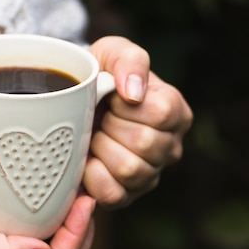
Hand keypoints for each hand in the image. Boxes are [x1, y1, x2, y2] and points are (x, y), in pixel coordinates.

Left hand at [84, 36, 192, 208]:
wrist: (73, 101)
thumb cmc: (100, 76)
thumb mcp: (113, 52)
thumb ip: (129, 60)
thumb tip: (133, 92)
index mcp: (175, 112)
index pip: (161, 112)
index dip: (126, 104)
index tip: (111, 96)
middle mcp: (170, 147)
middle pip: (144, 143)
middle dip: (110, 126)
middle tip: (98, 117)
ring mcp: (150, 174)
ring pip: (129, 170)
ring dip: (100, 149)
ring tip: (93, 136)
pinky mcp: (127, 196)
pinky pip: (112, 194)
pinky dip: (92, 177)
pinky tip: (86, 159)